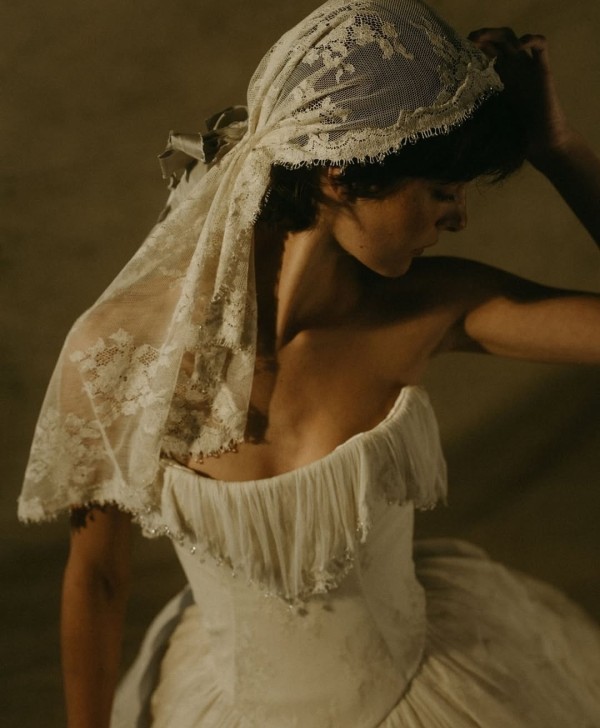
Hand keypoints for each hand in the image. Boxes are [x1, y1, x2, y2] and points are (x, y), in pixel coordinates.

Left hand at [468, 28, 571, 168]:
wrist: (543, 144)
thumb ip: (471, 121)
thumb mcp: (486, 125)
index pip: (486, 55)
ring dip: (498, 34)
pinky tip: (518, 46)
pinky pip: (541, 46)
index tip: (457, 51)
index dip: (473, 49)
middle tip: (468, 40)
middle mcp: (513, 71)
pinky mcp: (543, 71)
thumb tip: (442, 131)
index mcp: (499, 80)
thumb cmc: (515, 139)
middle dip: (482, 37)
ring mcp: (527, 69)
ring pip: (514, 39)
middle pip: (497, 42)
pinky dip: (530, 39)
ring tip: (483, 40)